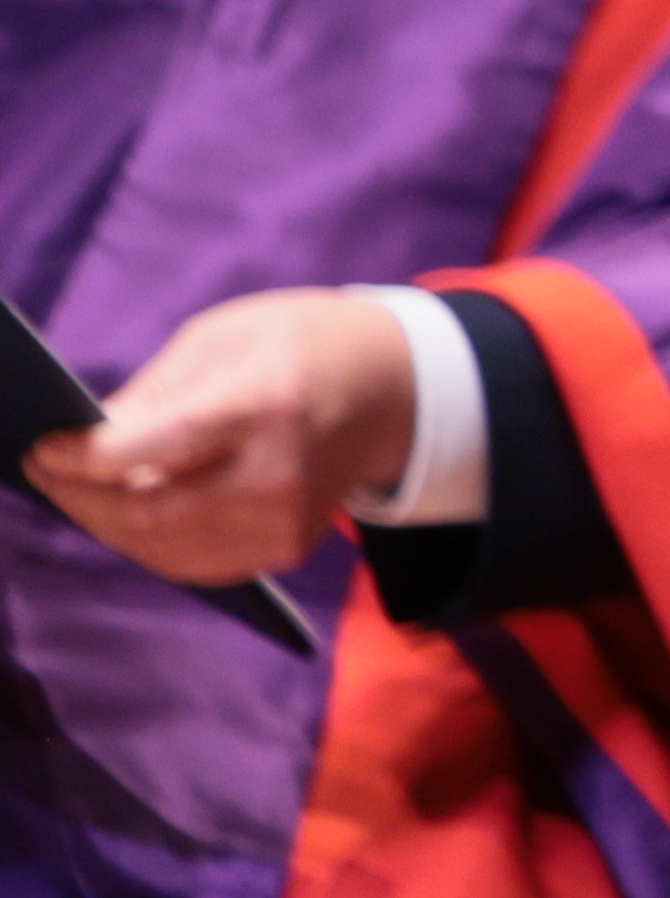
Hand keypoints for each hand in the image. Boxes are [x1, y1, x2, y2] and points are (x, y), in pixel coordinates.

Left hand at [29, 287, 409, 589]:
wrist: (398, 390)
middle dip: (81, 498)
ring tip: (84, 492)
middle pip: (145, 514)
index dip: (82, 459)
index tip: (42, 449)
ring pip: (160, 548)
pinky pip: (191, 562)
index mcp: (263, 403)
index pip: (149, 451)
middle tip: (49, 474)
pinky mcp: (286, 549)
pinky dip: (150, 541)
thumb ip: (154, 392)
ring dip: (108, 523)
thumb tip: (87, 444)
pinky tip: (133, 509)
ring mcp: (284, 522)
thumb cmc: (305, 344)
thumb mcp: (227, 335)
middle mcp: (276, 475)